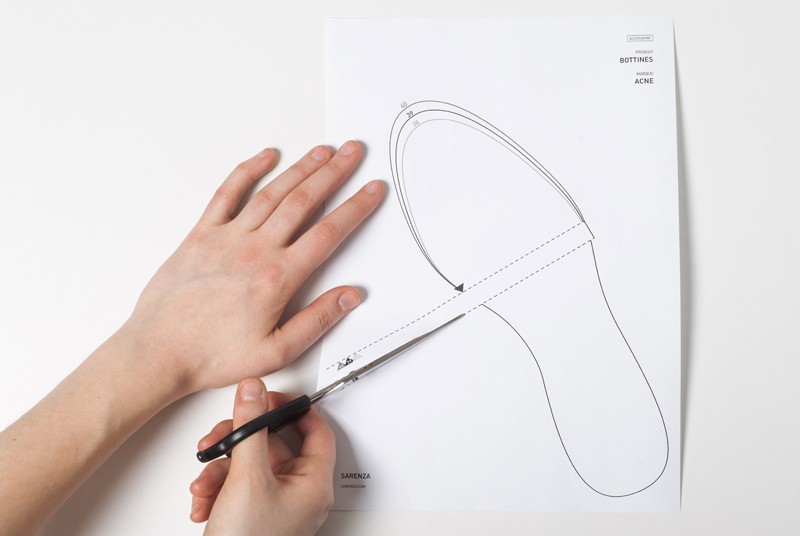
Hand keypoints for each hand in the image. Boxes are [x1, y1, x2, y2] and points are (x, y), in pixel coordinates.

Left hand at [120, 142, 382, 393]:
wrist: (158, 351)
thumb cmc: (212, 356)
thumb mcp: (276, 351)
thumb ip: (317, 320)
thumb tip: (350, 295)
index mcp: (277, 278)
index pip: (328, 233)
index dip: (356, 207)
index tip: (373, 190)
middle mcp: (254, 250)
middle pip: (304, 201)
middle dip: (334, 173)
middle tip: (353, 152)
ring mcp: (226, 238)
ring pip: (272, 192)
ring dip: (301, 168)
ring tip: (324, 151)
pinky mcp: (201, 234)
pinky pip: (227, 193)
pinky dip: (248, 170)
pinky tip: (266, 156)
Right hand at [190, 378, 334, 534]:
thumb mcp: (247, 477)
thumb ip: (250, 428)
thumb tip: (254, 392)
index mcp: (313, 482)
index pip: (316, 428)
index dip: (293, 407)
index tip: (268, 396)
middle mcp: (299, 492)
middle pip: (274, 444)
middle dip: (239, 441)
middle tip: (222, 436)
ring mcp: (277, 504)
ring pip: (250, 464)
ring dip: (221, 467)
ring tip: (206, 480)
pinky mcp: (255, 514)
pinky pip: (239, 485)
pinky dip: (218, 487)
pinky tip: (205, 499)